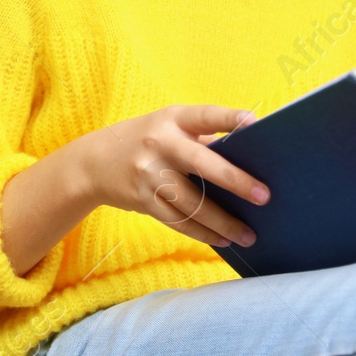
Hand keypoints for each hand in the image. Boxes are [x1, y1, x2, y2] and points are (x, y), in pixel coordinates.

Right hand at [78, 105, 268, 248]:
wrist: (91, 163)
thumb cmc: (144, 141)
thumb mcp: (166, 127)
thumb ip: (200, 138)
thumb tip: (247, 162)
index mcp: (172, 119)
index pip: (206, 115)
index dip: (230, 118)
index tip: (256, 123)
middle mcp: (160, 143)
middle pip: (202, 164)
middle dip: (235, 180)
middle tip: (264, 196)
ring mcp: (149, 173)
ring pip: (193, 203)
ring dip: (224, 222)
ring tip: (249, 235)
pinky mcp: (143, 200)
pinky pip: (178, 221)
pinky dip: (203, 233)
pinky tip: (223, 239)